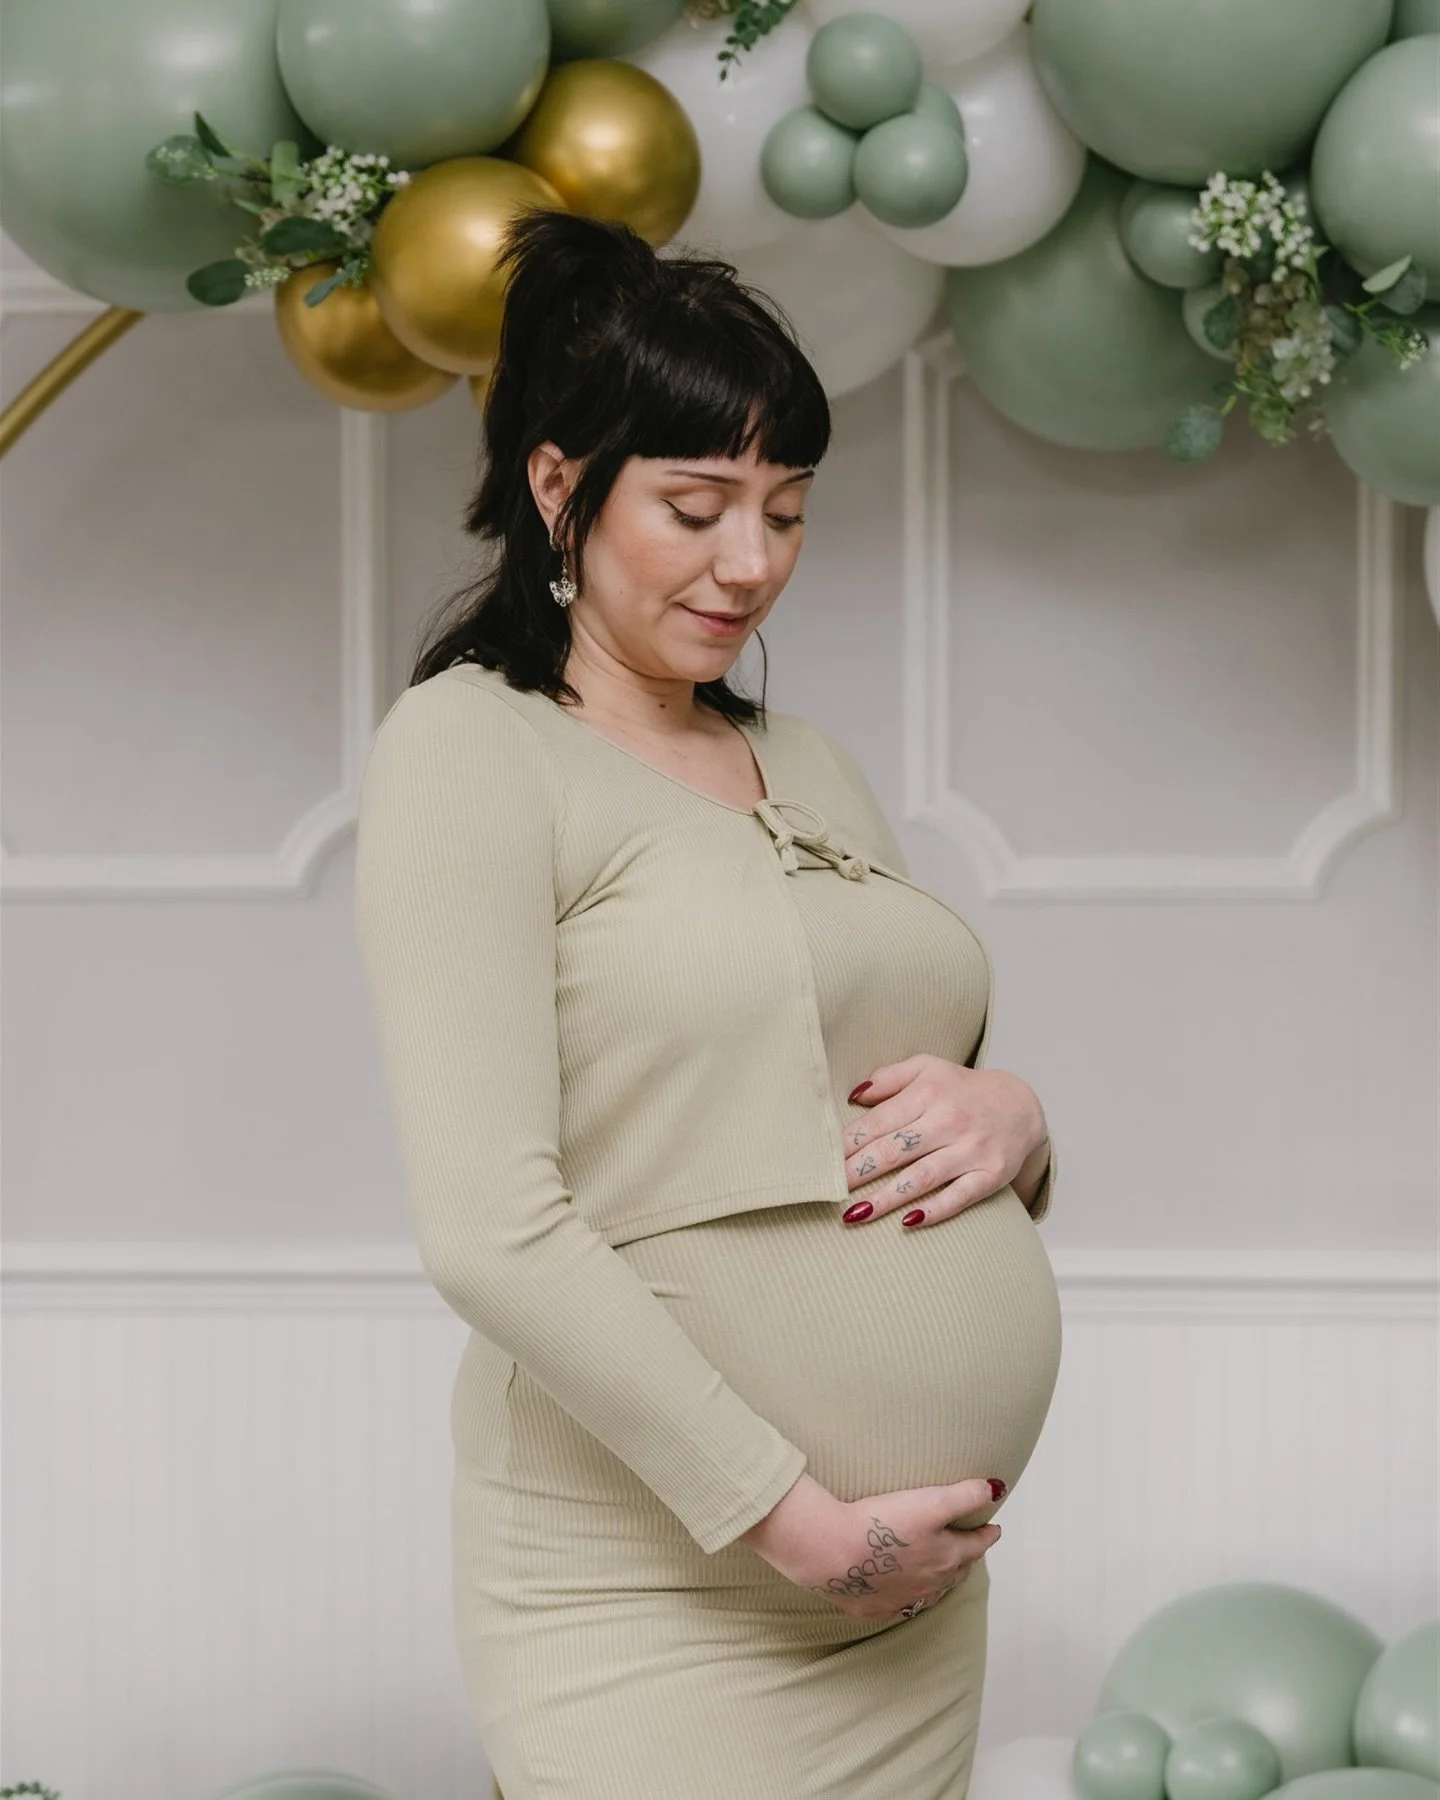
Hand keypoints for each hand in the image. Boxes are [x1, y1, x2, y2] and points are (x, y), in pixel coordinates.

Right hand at [738, 1471, 1004, 1621]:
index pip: (976, 1545)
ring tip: (941, 1569)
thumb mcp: (931, 1501)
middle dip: (966, 1557)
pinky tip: (903, 1590)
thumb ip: (966, 1495)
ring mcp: (903, 1599)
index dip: (987, 1534)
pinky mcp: (876, 1608)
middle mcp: (931, 1584)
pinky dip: (909, 1595)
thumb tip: (996, 1489)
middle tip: (969, 1546)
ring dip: (941, 1579)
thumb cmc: (883, 1524)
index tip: (994, 1528)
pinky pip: (901, 1605)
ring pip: (933, 1591)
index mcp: (947, 1557)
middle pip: (958, 1571)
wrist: (834, 1552)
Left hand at [840, 1056, 1047, 1228]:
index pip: (878, 1122)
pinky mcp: (991, 1175)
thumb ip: (889, 1077)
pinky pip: (959, 1197)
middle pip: (894, 1150)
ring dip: (886, 1198)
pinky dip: (935, 1210)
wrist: (1022, 1106)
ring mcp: (971, 1149)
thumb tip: (852, 1094)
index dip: (848, 1144)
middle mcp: (949, 1120)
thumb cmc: (962, 1089)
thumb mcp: (928, 1068)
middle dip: (858, 1172)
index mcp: (929, 1092)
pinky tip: (908, 1221)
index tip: (821, 1161)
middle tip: (826, 1190)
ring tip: (854, 1213)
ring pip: (921, 1178)